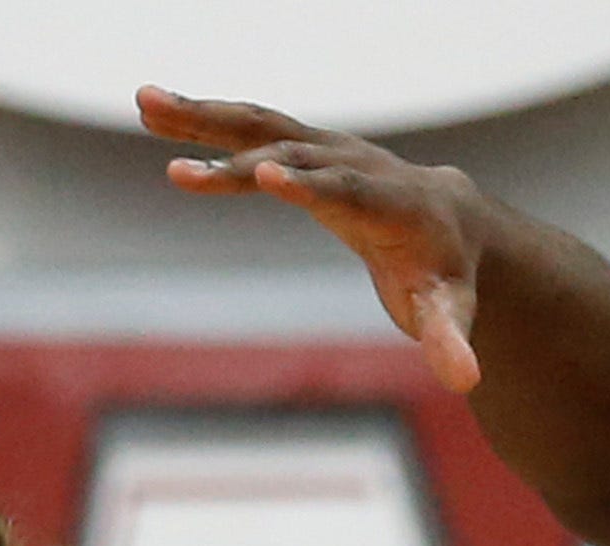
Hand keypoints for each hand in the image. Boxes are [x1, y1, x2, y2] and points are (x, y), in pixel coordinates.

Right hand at [140, 86, 482, 392]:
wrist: (450, 220)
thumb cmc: (447, 276)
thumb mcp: (451, 312)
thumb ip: (451, 341)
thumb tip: (465, 381)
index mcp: (390, 203)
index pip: (345, 190)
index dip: (307, 184)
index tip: (263, 175)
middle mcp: (354, 162)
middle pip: (290, 152)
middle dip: (234, 155)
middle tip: (176, 162)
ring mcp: (325, 150)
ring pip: (261, 126)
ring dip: (202, 116)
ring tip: (144, 102)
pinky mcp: (302, 149)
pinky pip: (248, 130)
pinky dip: (203, 120)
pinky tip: (153, 111)